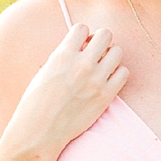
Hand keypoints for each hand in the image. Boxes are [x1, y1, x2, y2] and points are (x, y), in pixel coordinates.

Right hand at [0, 22, 127, 160]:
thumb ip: (62, 57)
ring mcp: (96, 80)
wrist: (40, 132)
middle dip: (100, 41)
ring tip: (101, 67)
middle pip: (105, 34)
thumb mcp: (44, 72)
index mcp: (62, 55)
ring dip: (111, 56)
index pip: (82, 28)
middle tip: (94, 53)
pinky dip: (117, 73)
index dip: (82, 36)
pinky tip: (107, 80)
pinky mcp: (106, 96)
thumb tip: (77, 48)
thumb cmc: (36, 102)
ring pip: (118, 51)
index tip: (79, 46)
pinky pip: (124, 73)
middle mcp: (81, 64)